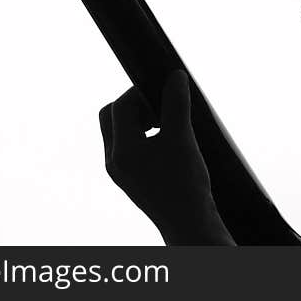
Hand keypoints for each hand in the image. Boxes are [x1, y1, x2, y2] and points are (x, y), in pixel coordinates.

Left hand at [99, 70, 232, 243]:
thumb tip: (175, 76)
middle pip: (111, 116)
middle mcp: (114, 161)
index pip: (120, 106)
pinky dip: (142, 134)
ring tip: (165, 122)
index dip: (141, 92)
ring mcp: (120, 171)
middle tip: (160, 106)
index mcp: (121, 151)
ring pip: (118, 130)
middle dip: (134, 104)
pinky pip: (127, 145)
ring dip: (139, 119)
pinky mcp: (130, 178)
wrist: (189, 224)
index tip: (165, 91)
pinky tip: (166, 138)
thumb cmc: (186, 184)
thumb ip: (176, 104)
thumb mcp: (182, 138)